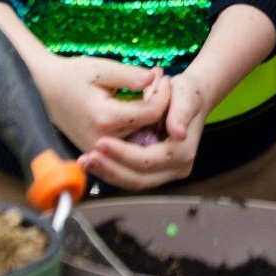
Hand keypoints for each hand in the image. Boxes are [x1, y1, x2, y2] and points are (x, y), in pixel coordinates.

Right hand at [32, 51, 169, 153]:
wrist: (45, 89)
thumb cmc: (72, 76)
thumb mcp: (101, 69)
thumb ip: (129, 76)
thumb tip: (154, 78)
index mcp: (106, 119)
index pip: (151, 112)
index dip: (163, 93)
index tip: (163, 76)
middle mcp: (104, 141)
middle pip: (148, 125)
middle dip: (159, 102)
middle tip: (159, 79)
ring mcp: (100, 151)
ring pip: (141, 136)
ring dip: (150, 114)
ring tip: (150, 89)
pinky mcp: (98, 153)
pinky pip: (129, 142)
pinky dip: (138, 124)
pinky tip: (139, 104)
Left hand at [79, 70, 215, 189]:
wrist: (190, 98)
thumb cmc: (186, 93)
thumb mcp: (185, 94)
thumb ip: (182, 112)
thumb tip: (178, 132)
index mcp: (183, 152)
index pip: (148, 160)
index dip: (123, 154)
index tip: (101, 142)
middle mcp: (177, 168)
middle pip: (139, 178)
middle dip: (111, 169)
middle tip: (88, 157)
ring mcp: (165, 172)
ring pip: (132, 182)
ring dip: (108, 173)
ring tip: (86, 161)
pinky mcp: (153, 170)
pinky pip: (130, 176)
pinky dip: (112, 170)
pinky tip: (94, 162)